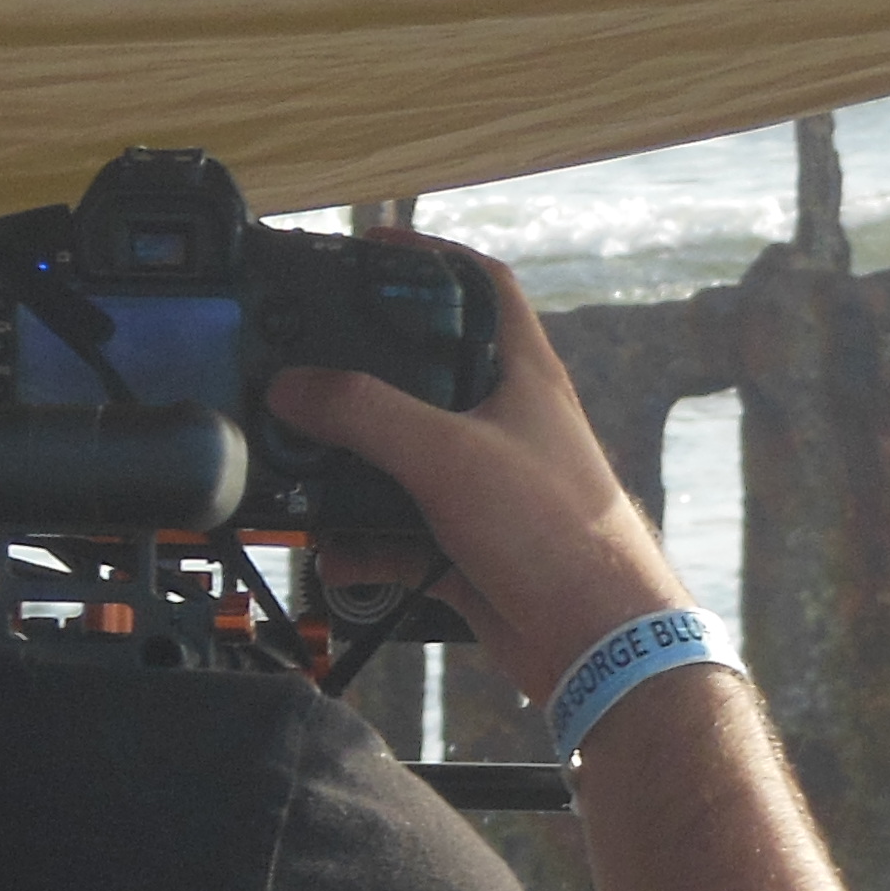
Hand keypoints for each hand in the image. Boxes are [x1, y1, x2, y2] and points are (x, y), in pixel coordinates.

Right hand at [267, 252, 688, 711]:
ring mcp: (490, 490)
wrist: (596, 644)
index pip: (482, 285)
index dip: (432, 255)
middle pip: (427, 376)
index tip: (373, 246)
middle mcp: (507, 425)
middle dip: (365, 375)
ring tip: (299, 467)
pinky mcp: (473, 550)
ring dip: (355, 470)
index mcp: (522, 376)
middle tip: (306, 369)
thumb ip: (365, 413)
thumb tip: (293, 387)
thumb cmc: (554, 534)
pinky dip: (365, 544)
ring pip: (408, 463)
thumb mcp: (448, 454)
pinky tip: (331, 552)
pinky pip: (403, 537)